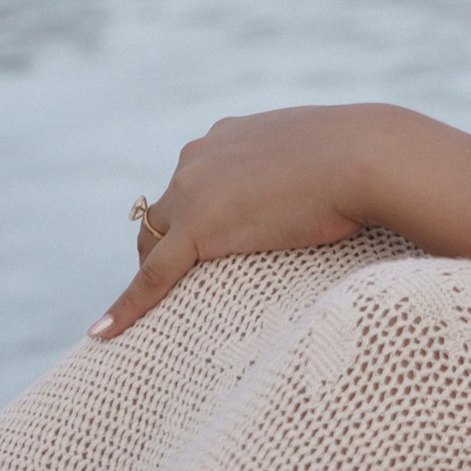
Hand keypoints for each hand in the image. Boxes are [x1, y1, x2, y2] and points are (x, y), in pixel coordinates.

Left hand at [92, 104, 392, 338]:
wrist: (366, 156)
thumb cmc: (364, 156)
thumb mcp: (323, 150)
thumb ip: (303, 166)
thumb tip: (327, 184)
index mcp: (225, 136)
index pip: (192, 182)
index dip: (195, 215)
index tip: (207, 243)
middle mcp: (197, 157)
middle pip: (163, 213)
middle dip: (168, 246)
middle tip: (185, 286)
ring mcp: (194, 192)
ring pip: (152, 243)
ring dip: (153, 273)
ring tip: (159, 312)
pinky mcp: (198, 229)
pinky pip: (153, 276)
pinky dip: (127, 306)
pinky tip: (104, 334)